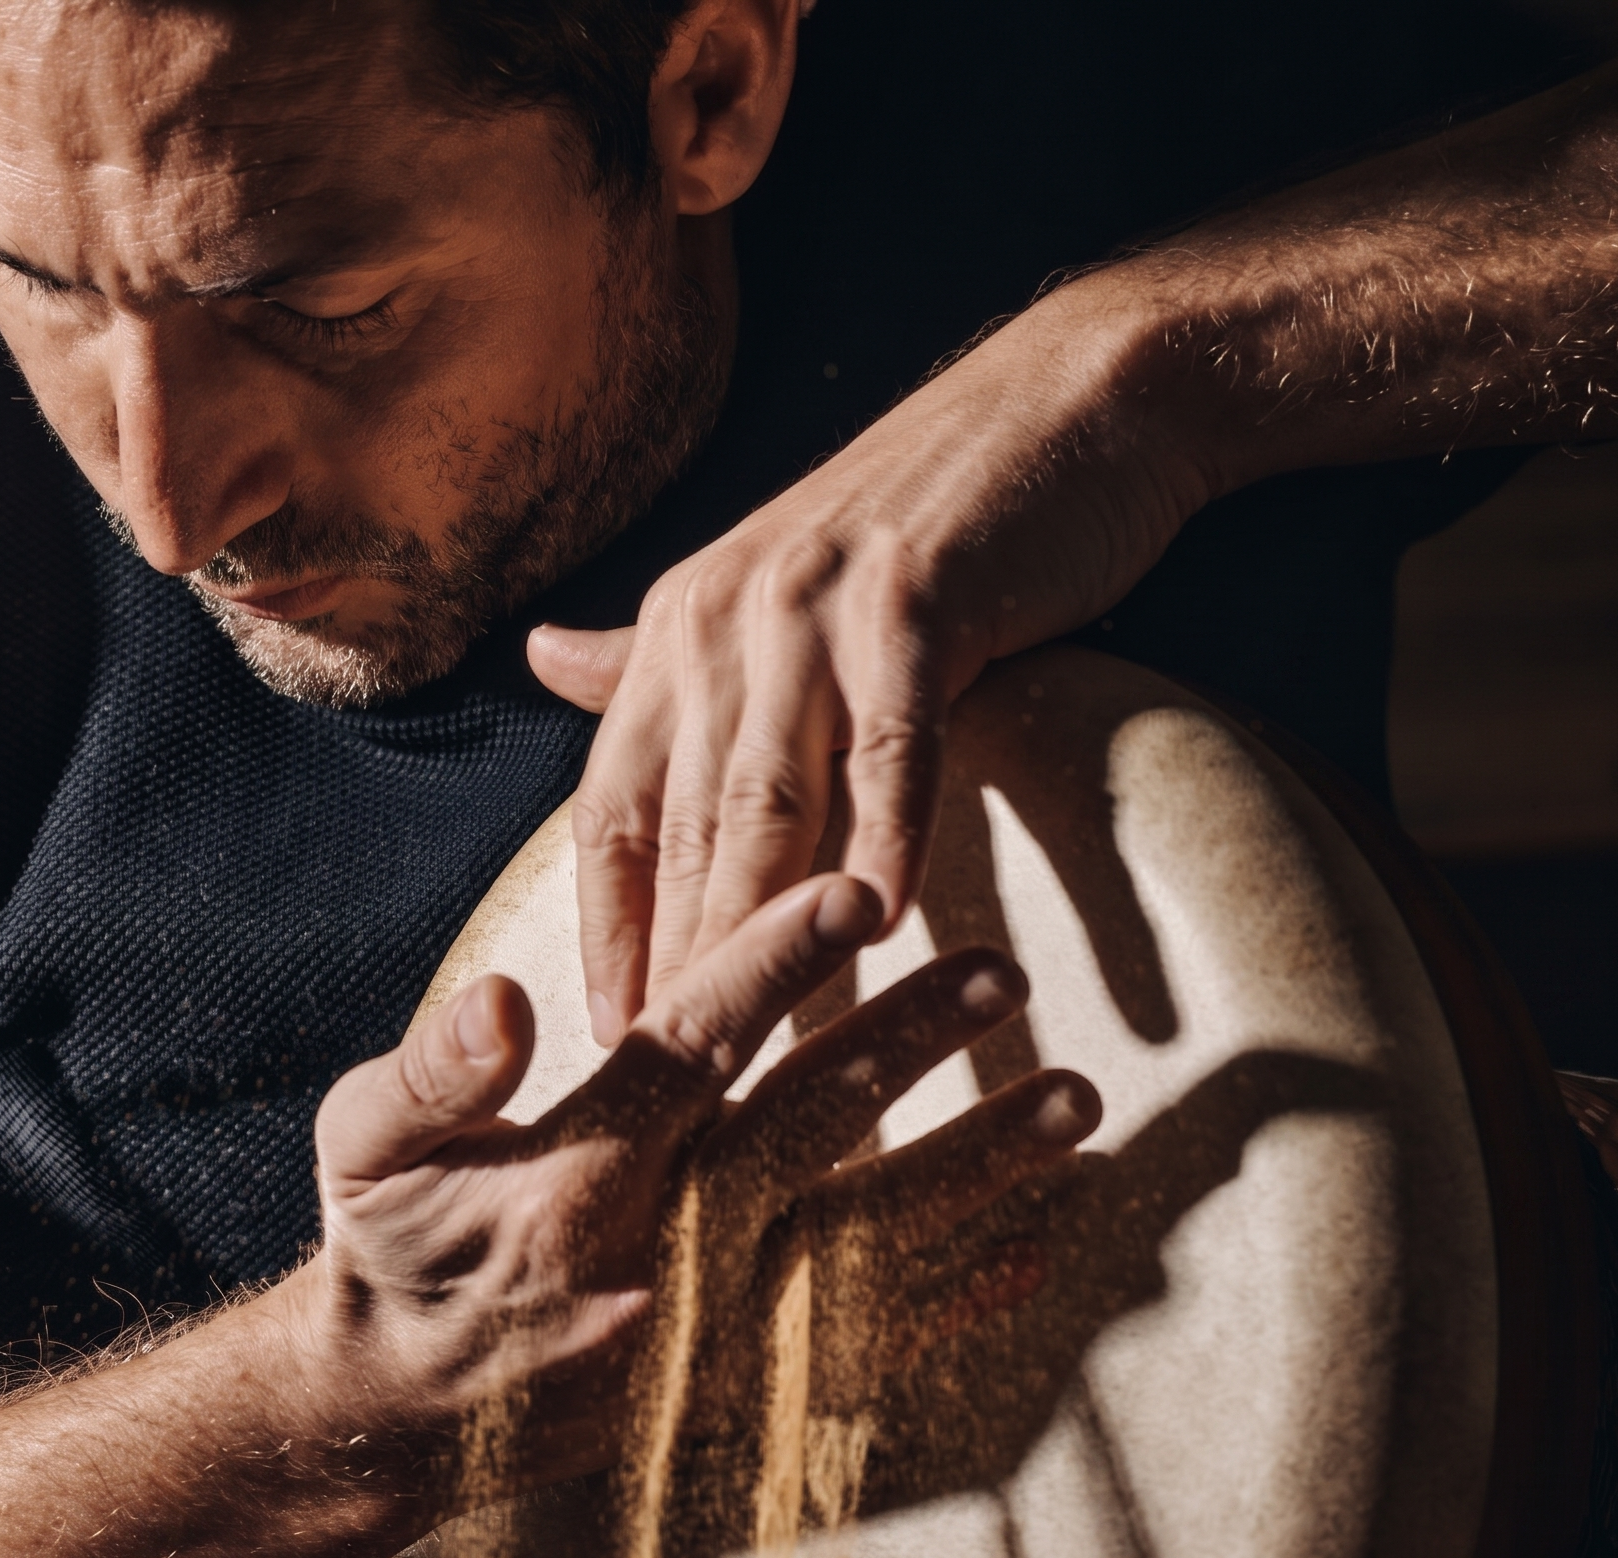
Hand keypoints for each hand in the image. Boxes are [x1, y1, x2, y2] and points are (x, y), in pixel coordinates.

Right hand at [301, 873, 1096, 1500]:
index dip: (775, 966)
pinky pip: (866, 1350)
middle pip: (807, 1131)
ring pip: (867, 1240)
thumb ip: (435, 1069)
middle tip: (1003, 969)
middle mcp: (664, 1255)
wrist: (406, 1424)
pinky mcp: (743, 1393)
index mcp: (577, 1177)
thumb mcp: (368, 1150)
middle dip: (909, 1044)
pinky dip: (955, 1305)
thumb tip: (504, 997)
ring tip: (1073, 1103)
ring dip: (976, 1170)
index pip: (692, 1050)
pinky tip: (1036, 1251)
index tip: (856, 893)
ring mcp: (716, 1336)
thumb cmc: (393, 1255)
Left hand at [527, 269, 1209, 1042]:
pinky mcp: (915, 601)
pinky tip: (884, 927)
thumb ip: (658, 651)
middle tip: (670, 1093)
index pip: (616, 812)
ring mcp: (814, 609)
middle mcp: (722, 618)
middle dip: (674, 972)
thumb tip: (547, 663)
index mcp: (679, 629)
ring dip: (757, 936)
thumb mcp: (770, 582)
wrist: (1070, 404)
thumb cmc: (926, 519)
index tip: (609, 1047)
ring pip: (769, 804)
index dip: (609, 936)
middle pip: (687, 832)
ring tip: (753, 1053)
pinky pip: (893, 747)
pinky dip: (884, 837)